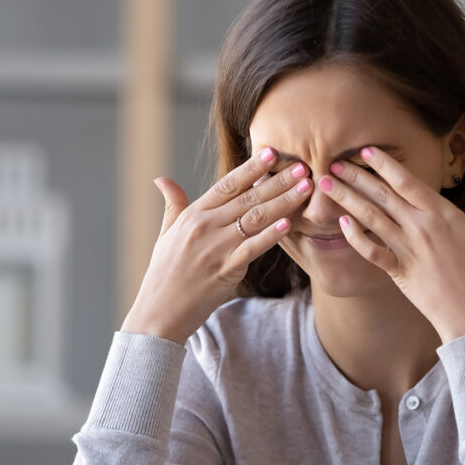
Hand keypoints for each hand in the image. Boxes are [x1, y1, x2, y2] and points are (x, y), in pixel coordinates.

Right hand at [121, 147, 313, 341]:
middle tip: (302, 167)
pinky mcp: (225, 270)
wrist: (159, 311)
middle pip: (247, 197)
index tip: (273, 153)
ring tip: (305, 189)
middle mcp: (205, 227)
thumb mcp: (165, 234)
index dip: (252, 168)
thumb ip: (172, 204)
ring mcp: (216, 248)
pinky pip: (253, 248)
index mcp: (193, 215)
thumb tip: (162, 179)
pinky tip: (289, 223)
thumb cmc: (164, 273)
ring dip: (283, 202)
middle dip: (277, 181)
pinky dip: (271, 235)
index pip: (227, 184)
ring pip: (255, 219)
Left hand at [318, 146, 464, 343]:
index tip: (366, 150)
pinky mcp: (399, 272)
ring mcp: (407, 251)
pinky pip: (371, 252)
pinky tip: (341, 223)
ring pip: (371, 218)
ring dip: (346, 199)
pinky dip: (355, 237)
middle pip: (382, 195)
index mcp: (443, 216)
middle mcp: (420, 229)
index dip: (385, 164)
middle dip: (356, 176)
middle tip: (334, 159)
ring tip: (326, 183)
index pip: (408, 182)